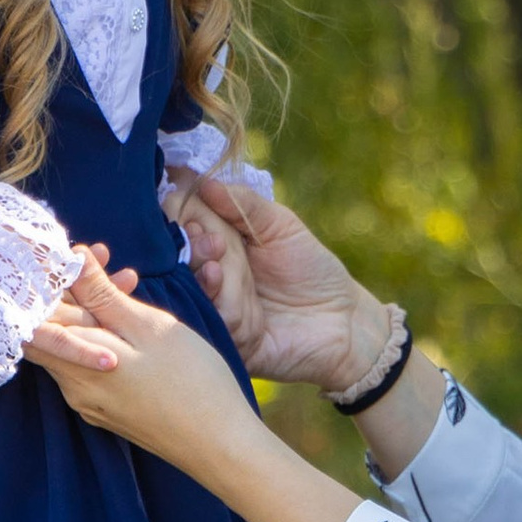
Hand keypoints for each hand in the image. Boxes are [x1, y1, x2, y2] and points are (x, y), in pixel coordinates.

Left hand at [30, 256, 364, 521]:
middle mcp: (73, 387)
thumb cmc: (190, 381)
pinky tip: (134, 321)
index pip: (32, 317)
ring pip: (76, 345)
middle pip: (53, 330)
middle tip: (109, 261)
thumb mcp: (146, 326)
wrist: (221, 445)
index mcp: (75, 364)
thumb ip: (101, 295)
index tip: (81, 253)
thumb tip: (70, 261)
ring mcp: (91, 403)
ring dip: (94, 311)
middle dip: (75, 289)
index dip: (48, 280)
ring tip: (130, 283)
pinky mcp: (110, 410)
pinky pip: (93, 365)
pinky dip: (105, 337)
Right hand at [170, 175, 392, 393]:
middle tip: (204, 231)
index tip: (184, 198)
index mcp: (214, 243)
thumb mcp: (279, 224)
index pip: (181, 222)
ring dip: (199, 264)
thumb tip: (203, 181)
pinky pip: (212, 317)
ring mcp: (213, 308)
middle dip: (188, 237)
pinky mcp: (225, 339)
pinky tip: (217, 274)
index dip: (180, 210)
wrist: (343, 320)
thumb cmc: (311, 267)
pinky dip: (215, 294)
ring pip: (190, 285)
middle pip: (177, 254)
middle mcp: (206, 275)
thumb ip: (243, 203)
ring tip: (214, 251)